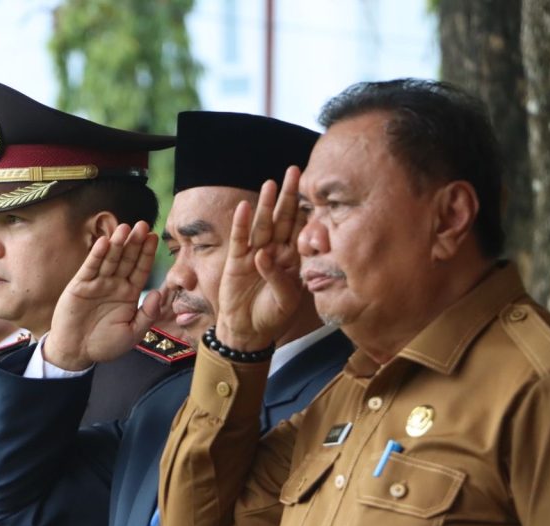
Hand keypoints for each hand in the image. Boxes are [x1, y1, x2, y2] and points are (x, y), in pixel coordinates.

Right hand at [43, 221, 161, 369]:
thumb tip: (158, 294)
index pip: (141, 269)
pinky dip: (96, 255)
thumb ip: (147, 315)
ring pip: (110, 259)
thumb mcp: (132, 333)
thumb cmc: (104, 344)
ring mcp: (97, 283)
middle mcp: (115, 284)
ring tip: (125, 228)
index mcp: (129, 293)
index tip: (155, 237)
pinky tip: (104, 242)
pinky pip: (90, 268)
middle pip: (127, 259)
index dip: (147, 253)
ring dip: (117, 243)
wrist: (76, 352)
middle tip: (144, 225)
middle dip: (135, 243)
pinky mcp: (80, 285)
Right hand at [216, 166, 304, 349]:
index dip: (305, 209)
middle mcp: (274, 252)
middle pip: (282, 219)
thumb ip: (281, 279)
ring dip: (266, 205)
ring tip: (271, 184)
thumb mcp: (286, 301)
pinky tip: (244, 208)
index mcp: (292, 260)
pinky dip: (241, 224)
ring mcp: (254, 255)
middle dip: (288, 197)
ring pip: (262, 225)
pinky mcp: (236, 261)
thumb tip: (264, 256)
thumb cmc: (271, 316)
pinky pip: (239, 239)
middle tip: (294, 172)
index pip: (299, 230)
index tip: (313, 189)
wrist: (247, 330)